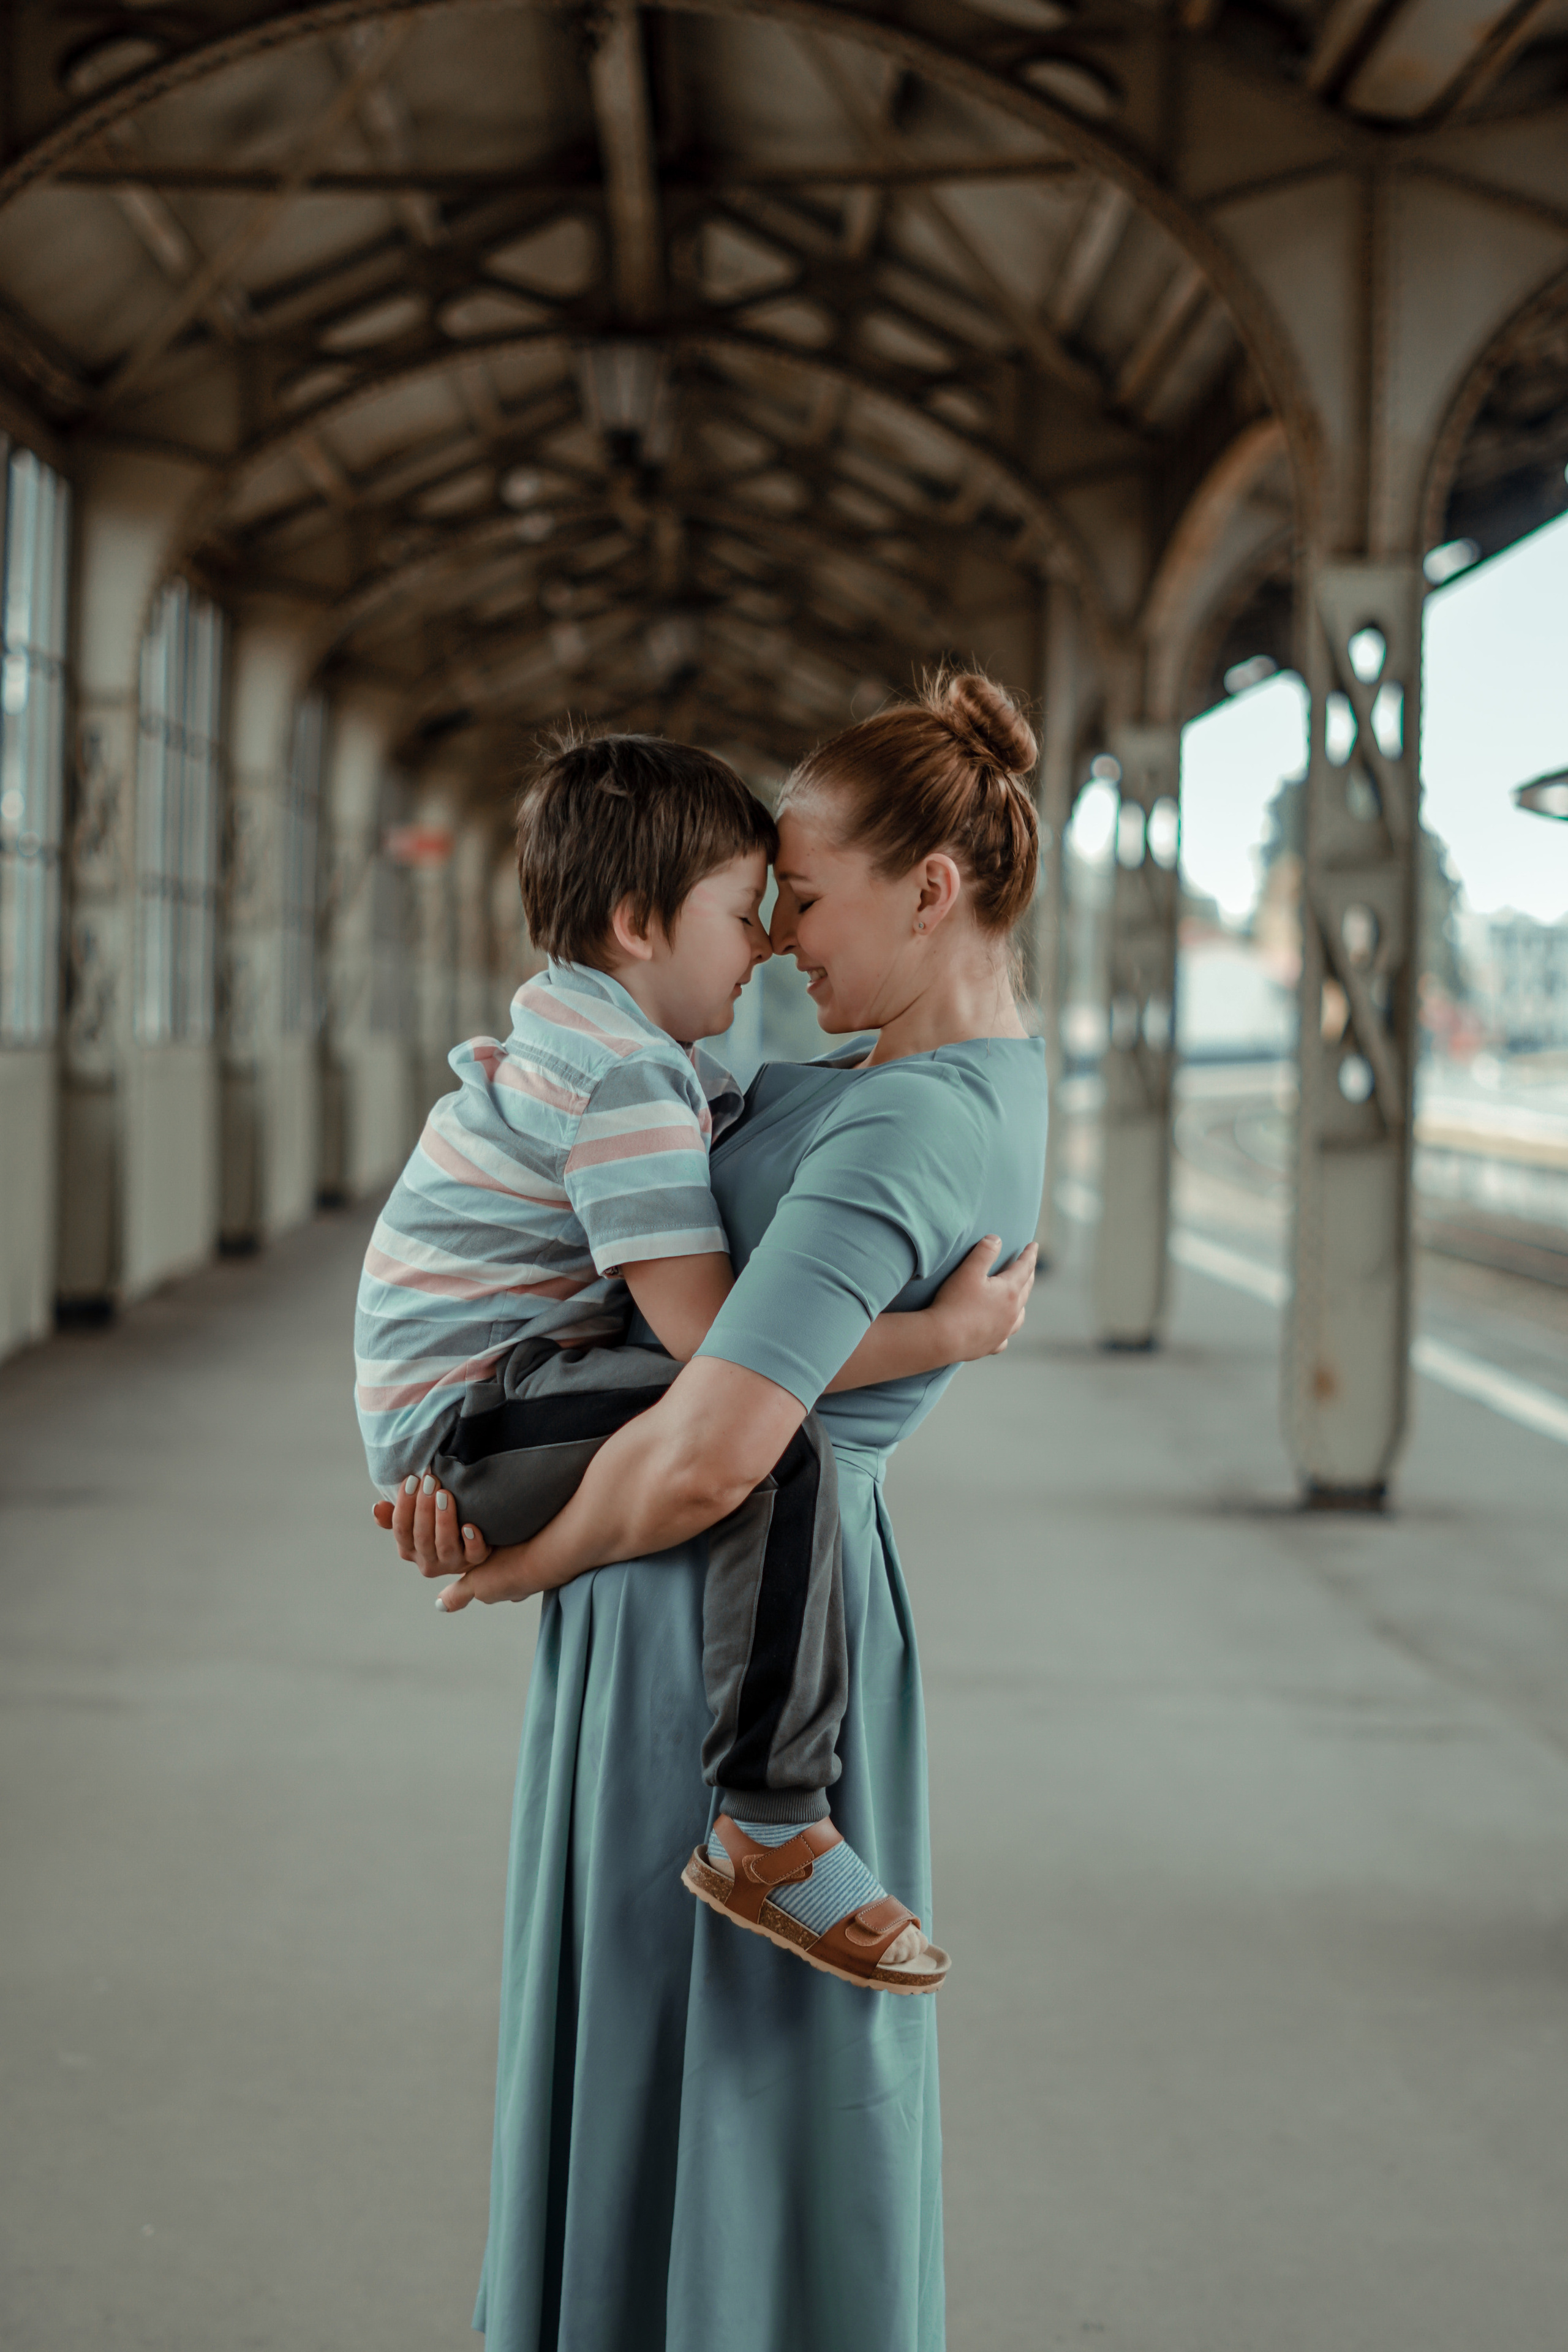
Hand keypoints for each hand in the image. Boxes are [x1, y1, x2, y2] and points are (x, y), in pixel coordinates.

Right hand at [371, 1472, 512, 1607]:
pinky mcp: (475, 1560)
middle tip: (430, 1481)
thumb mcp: (414, 1519)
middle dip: (424, 1508)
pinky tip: (470, 1525)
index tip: (411, 1479)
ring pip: (445, 1544)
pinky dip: (472, 1540)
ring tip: (445, 1494)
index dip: (404, 1505)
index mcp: (409, 1550)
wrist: (472, 1539)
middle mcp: (428, 1560)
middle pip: (422, 1536)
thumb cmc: (436, 1523)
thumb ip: (394, 1515)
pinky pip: (474, 1554)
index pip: (401, 1530)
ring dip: (444, 1519)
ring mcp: (452, 1562)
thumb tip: (377, 1507)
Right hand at [930, 1236, 1036, 1360]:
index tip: (1034, 1245)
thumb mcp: (969, 1271)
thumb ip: (984, 1252)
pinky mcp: (992, 1345)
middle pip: (1025, 1289)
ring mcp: (1003, 1331)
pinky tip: (1002, 1330)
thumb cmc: (955, 1302)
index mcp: (1009, 1291)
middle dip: (1028, 1275)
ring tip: (1019, 1298)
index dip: (1029, 1254)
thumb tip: (996, 1239)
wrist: (943, 1338)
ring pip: (1019, 1315)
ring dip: (1021, 1303)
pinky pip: (1005, 1337)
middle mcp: (1012, 1312)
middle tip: (1029, 1266)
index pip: (1024, 1267)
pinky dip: (1006, 1330)